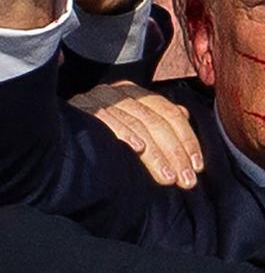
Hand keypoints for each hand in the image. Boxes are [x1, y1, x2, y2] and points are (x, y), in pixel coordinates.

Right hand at [70, 81, 202, 187]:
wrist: (59, 141)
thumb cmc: (103, 137)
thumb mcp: (136, 128)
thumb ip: (160, 121)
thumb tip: (184, 114)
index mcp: (136, 94)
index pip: (170, 113)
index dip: (187, 140)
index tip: (197, 166)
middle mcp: (119, 92)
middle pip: (157, 120)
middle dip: (176, 153)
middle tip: (186, 180)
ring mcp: (100, 99)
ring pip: (137, 124)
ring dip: (156, 154)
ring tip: (168, 178)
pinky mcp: (81, 109)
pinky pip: (107, 120)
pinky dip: (124, 133)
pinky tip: (137, 149)